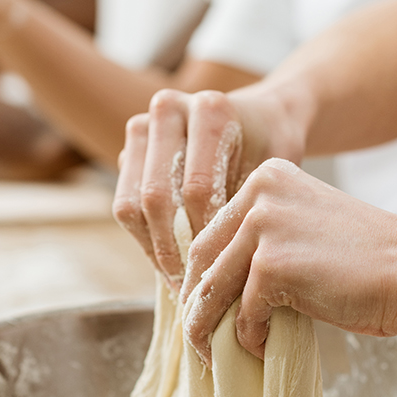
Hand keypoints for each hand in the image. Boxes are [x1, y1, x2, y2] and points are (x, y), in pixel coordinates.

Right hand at [113, 86, 304, 287]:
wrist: (260, 119)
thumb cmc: (271, 150)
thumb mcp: (272, 175)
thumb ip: (245, 209)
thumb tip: (223, 272)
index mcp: (210, 109)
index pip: (197, 189)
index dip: (204, 238)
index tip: (217, 274)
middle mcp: (169, 108)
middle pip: (156, 196)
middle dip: (173, 250)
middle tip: (191, 288)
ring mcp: (142, 126)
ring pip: (130, 203)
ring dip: (153, 249)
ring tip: (178, 282)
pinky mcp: (129, 149)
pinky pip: (124, 205)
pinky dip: (144, 239)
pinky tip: (168, 264)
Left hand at [177, 160, 396, 365]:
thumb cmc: (366, 258)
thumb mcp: (302, 227)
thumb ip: (261, 241)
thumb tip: (213, 286)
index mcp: (264, 178)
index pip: (212, 230)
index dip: (201, 273)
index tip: (200, 303)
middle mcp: (258, 193)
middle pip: (202, 257)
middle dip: (196, 302)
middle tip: (199, 335)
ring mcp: (263, 226)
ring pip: (213, 288)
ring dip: (208, 328)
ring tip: (212, 352)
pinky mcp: (272, 265)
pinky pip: (243, 313)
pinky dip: (248, 338)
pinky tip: (261, 347)